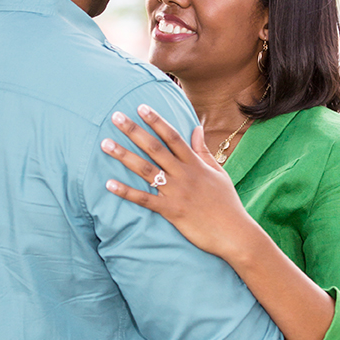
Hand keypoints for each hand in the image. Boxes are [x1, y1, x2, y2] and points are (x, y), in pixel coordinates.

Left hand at [101, 105, 261, 263]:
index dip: (156, 120)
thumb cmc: (227, 203)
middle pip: (154, 148)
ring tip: (105, 144)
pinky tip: (109, 184)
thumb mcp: (218, 172)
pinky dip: (126, 192)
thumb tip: (196, 127)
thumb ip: (203, 150)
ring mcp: (176, 192)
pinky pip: (145, 200)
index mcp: (195, 164)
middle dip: (134, 131)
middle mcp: (184, 174)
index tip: (141, 107)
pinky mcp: (171, 211)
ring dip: (124, 156)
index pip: (172, 136)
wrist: (234, 233)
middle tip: (115, 117)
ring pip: (146, 170)